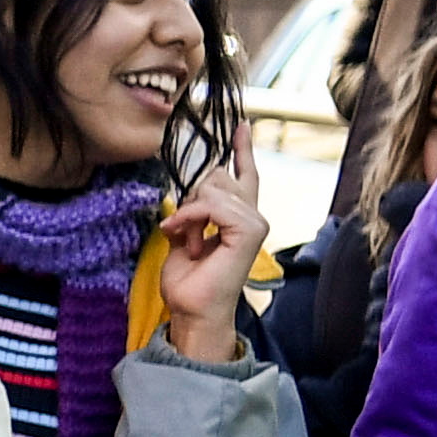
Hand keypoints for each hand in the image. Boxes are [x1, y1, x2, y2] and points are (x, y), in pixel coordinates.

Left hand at [152, 166, 262, 361]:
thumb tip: (184, 192)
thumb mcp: (182, 235)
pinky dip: (191, 217)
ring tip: (185, 240)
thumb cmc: (188, 281)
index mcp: (238, 216)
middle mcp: (252, 215)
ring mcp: (255, 222)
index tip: (241, 126)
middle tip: (181, 230)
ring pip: (212, 187)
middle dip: (189, 197)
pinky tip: (183, 236)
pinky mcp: (250, 230)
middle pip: (216, 175)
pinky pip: (213, 204)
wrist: (193, 311)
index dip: (242, 149)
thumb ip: (190, 210)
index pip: (244, 174)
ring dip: (187, 213)